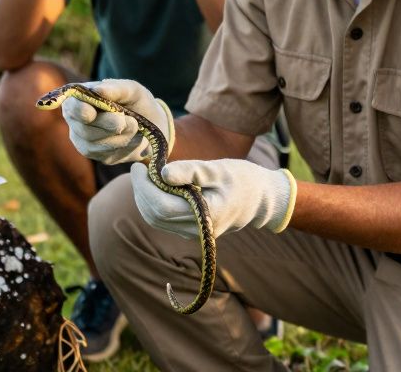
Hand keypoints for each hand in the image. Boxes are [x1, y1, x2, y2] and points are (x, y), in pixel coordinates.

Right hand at [60, 79, 174, 164]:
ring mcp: (84, 141)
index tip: (91, 114)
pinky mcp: (97, 156)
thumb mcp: (132, 90)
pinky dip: (124, 146)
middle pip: (84, 129)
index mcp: (80, 99)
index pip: (71, 106)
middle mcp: (76, 121)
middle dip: (108, 125)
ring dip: (120, 137)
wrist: (153, 125)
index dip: (78, 111)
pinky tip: (133, 137)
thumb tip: (97, 89)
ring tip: (136, 126)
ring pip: (95, 145)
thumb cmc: (137, 102)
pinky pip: (107, 155)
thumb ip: (116, 88)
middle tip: (131, 122)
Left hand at [130, 158, 296, 238]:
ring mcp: (194, 234)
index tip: (140, 166)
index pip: (162, 206)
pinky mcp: (191, 231)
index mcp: (206, 215)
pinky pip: (164, 221)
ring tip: (145, 175)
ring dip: (145, 198)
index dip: (145, 187)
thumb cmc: (243, 179)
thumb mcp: (219, 169)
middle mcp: (197, 230)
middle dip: (141, 191)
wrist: (261, 200)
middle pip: (155, 215)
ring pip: (157, 221)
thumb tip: (162, 173)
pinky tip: (156, 186)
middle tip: (139, 168)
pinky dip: (154, 204)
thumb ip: (191, 171)